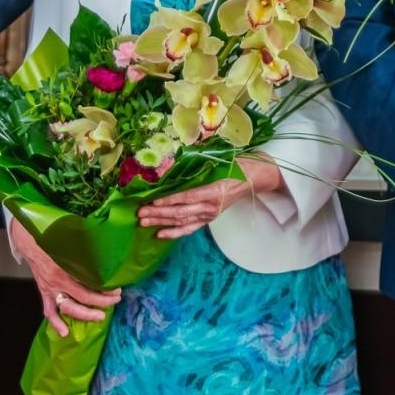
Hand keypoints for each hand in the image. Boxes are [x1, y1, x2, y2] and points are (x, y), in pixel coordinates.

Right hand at [9, 221, 121, 337]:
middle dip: (102, 302)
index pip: (90, 282)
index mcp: (67, 267)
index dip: (105, 289)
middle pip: (83, 297)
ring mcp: (50, 288)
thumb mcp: (70, 243)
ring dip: (85, 314)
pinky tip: (64, 333)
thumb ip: (84, 252)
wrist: (30, 241)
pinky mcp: (44, 292)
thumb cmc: (53, 240)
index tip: (116, 288)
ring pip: (68, 307)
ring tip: (100, 317)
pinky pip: (49, 311)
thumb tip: (104, 256)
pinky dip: (56, 323)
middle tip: (116, 300)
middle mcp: (59, 280)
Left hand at [136, 155, 285, 239]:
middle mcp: (211, 206)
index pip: (187, 197)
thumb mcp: (222, 161)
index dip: (169, 201)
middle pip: (181, 212)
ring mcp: (210, 214)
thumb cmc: (238, 166)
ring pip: (182, 222)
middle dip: (159, 213)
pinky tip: (161, 234)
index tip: (152, 202)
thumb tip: (176, 162)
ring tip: (144, 222)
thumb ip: (200, 163)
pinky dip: (175, 232)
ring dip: (162, 223)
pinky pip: (190, 228)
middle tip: (140, 213)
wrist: (255, 179)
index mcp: (214, 191)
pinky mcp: (209, 218)